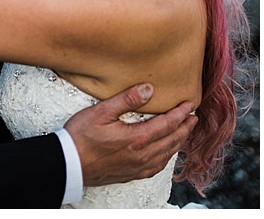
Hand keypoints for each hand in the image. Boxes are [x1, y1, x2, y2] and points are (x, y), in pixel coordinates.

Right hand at [64, 83, 197, 186]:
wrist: (70, 164)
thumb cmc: (81, 137)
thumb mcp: (100, 112)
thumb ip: (126, 100)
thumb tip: (148, 89)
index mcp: (138, 138)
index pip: (168, 124)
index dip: (180, 113)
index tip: (189, 104)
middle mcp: (143, 154)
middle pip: (172, 140)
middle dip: (185, 128)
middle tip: (193, 117)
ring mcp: (139, 166)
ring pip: (167, 154)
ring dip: (179, 142)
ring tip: (184, 133)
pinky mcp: (132, 174)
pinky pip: (158, 166)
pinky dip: (167, 157)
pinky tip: (166, 153)